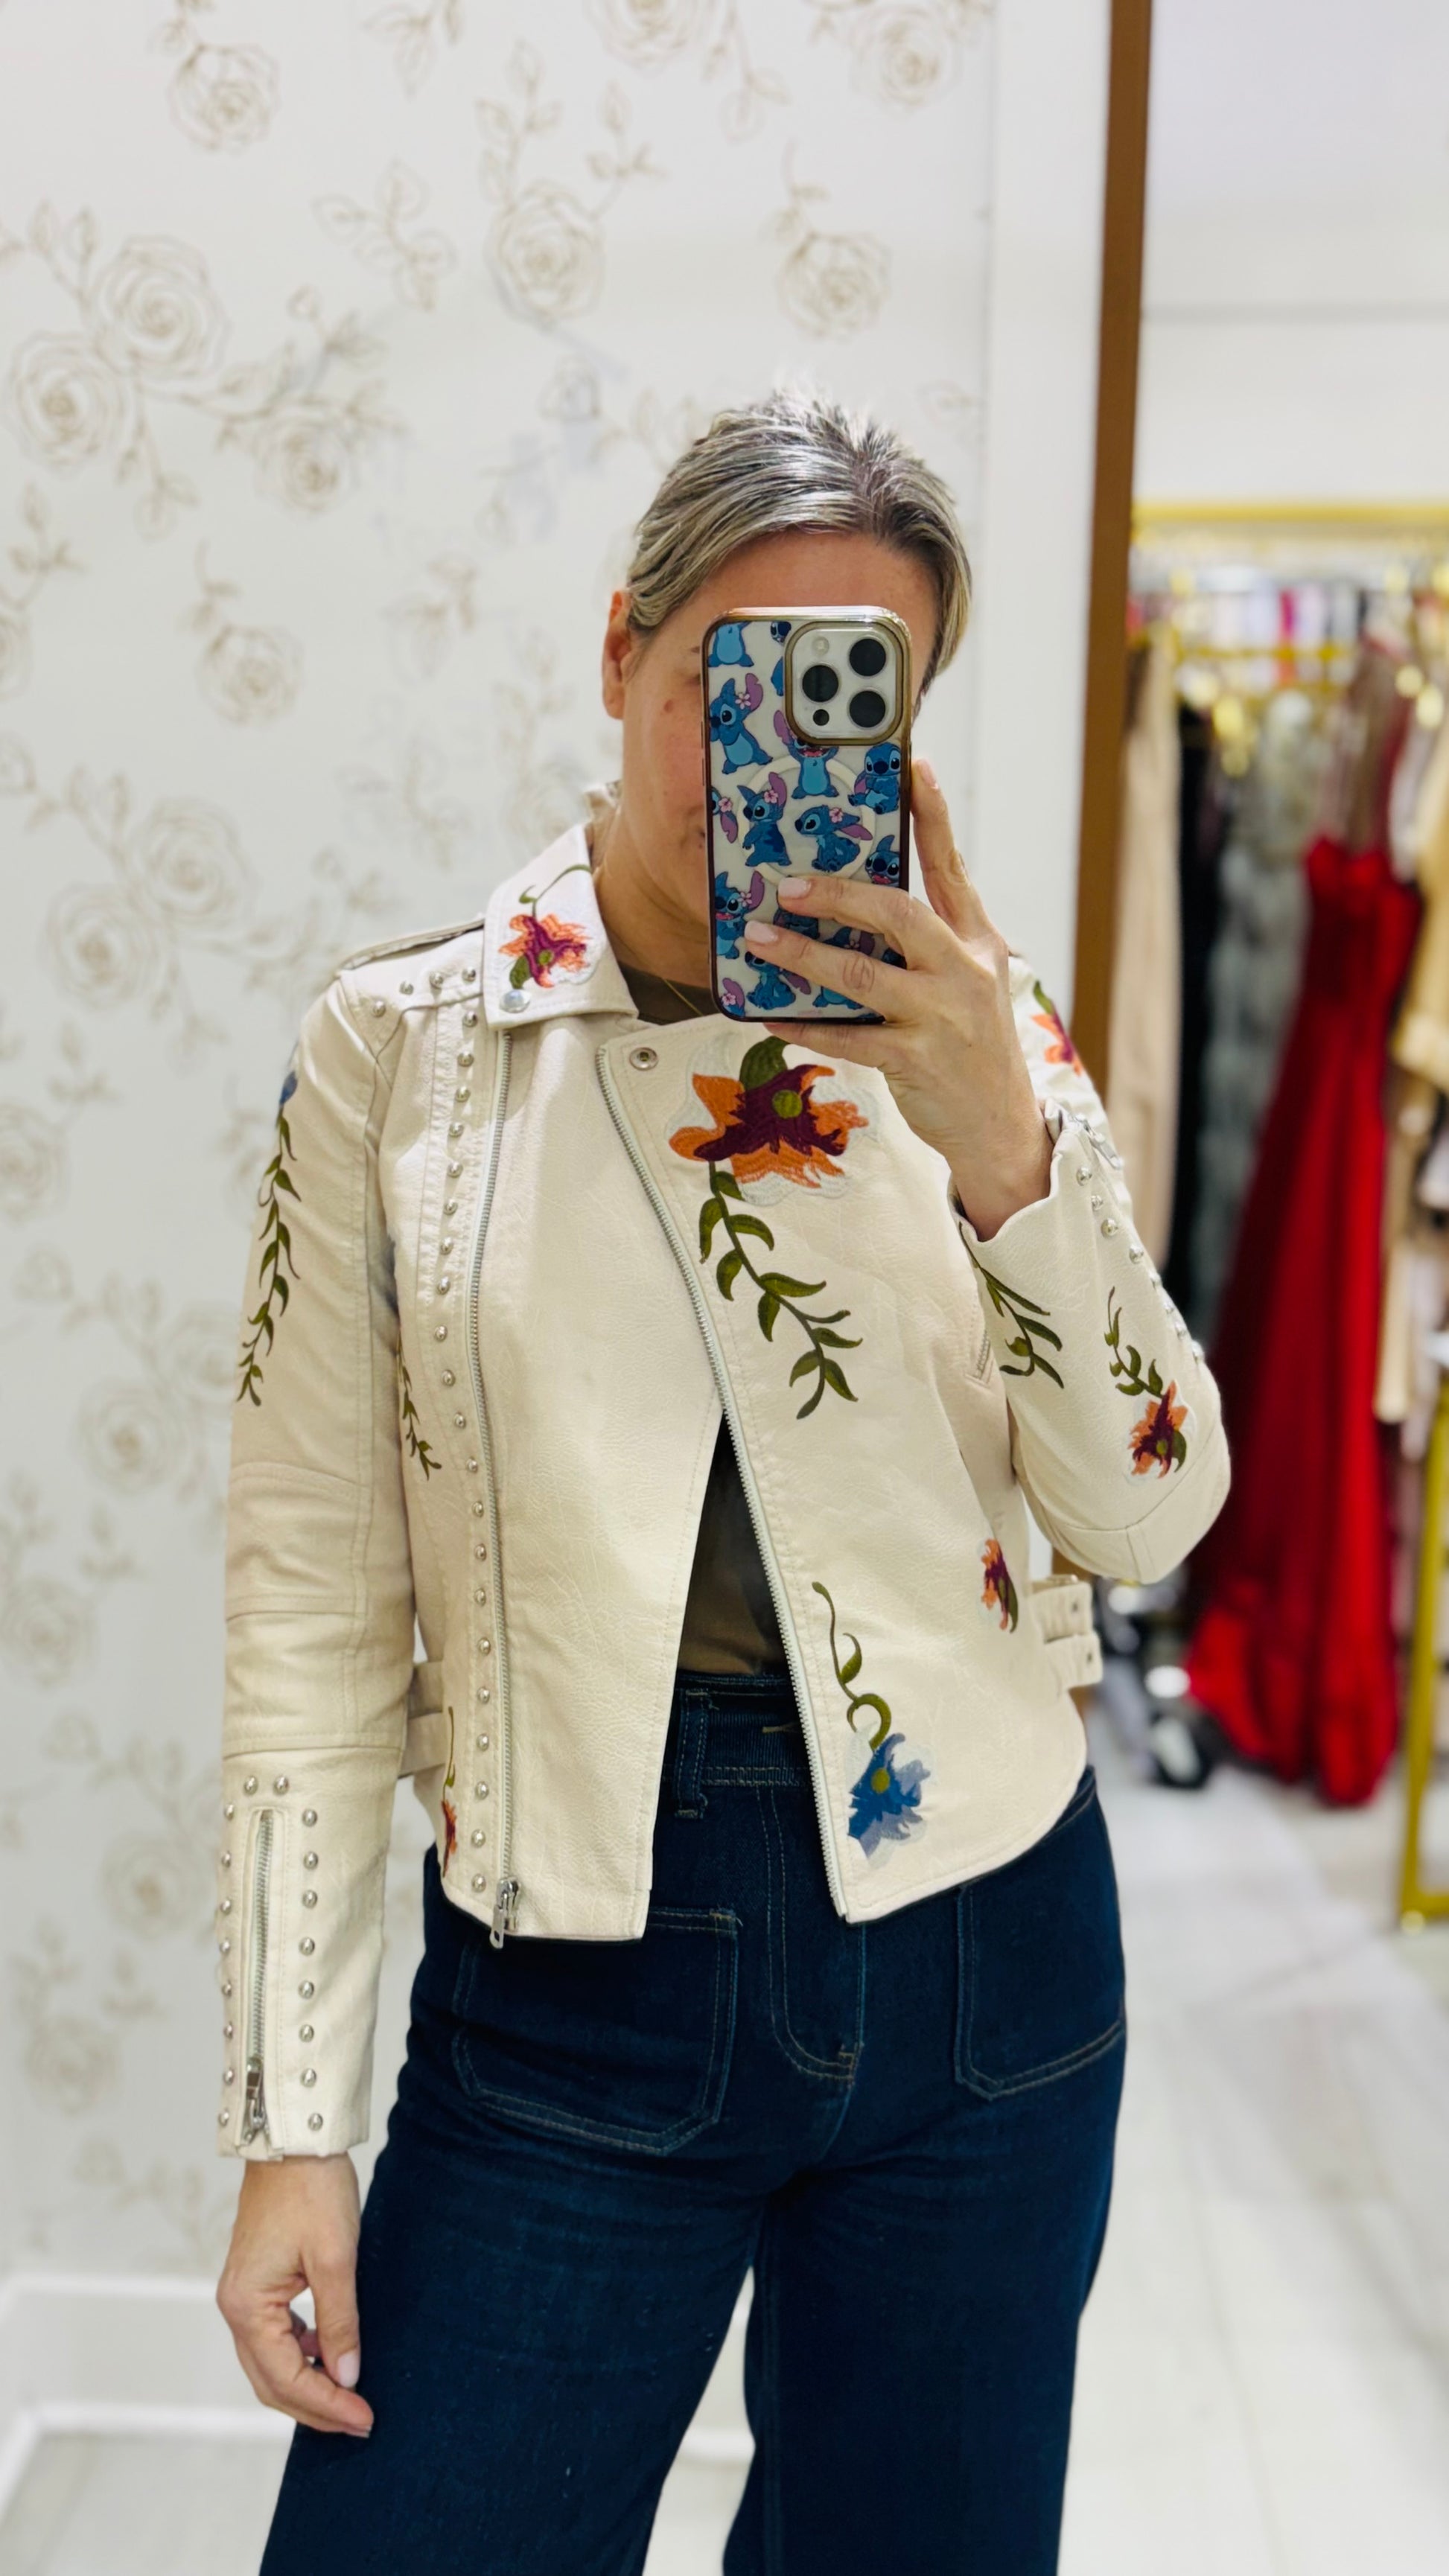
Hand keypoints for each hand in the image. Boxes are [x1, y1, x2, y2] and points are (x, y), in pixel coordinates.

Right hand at [217, 2153, 373, 2437]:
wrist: (293, 2140)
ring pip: (270, 2363)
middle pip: (270, 2381)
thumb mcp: (335, 2259)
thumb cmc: (312, 2191)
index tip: (364, 2417)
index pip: (286, 2378)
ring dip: (307, 2385)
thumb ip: (340, 2322)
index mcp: (246, 2306)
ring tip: (349, 2397)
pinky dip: (301, 2355)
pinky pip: (274, 2337)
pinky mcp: (256, 2284)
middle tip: (359, 2421)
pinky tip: (330, 2353)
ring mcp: (243, 2295)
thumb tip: (346, 2377)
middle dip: (315, 2407)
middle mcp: (235, 2307)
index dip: (326, 2405)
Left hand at [747, 759, 1052, 1239]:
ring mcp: (941, 1017)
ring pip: (860, 976)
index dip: (934, 816)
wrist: (1000, 1125)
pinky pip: (846, 1037)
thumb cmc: (970, 1044)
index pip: (952, 868)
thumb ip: (927, 943)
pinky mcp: (915, 1060)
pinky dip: (803, 1025)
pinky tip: (770, 1015)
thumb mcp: (969, 982)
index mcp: (977, 942)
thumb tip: (856, 906)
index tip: (914, 766)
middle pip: (898, 914)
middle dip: (838, 894)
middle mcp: (963, 972)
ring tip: (760, 939)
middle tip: (787, 884)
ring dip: (802, 956)